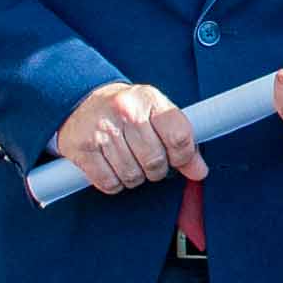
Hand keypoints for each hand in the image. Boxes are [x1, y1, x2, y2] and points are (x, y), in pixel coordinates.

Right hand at [55, 78, 199, 196]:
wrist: (83, 102)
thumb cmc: (126, 110)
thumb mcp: (156, 113)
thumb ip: (180, 140)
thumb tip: (199, 171)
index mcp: (149, 99)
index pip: (178, 137)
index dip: (183, 157)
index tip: (178, 159)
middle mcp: (125, 112)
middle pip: (155, 161)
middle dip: (156, 169)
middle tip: (149, 160)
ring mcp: (102, 130)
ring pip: (132, 176)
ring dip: (135, 177)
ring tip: (129, 161)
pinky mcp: (83, 149)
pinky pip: (109, 183)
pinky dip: (114, 183)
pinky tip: (113, 167)